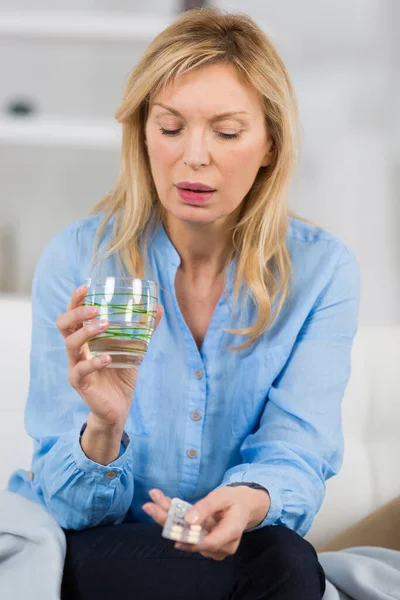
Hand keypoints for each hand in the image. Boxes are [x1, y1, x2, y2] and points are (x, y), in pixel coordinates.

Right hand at [56, 284, 162, 429]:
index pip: (74, 314)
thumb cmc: (121, 374)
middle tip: (94, 309)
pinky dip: (94, 362)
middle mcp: (77, 349)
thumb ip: (144, 329)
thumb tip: (159, 308)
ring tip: (105, 325)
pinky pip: (80, 370)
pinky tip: (107, 358)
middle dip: (76, 313)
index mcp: (85, 338)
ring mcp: (76, 366)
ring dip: (87, 332)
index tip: (86, 287)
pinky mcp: (80, 383)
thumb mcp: (134, 349)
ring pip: (70, 344)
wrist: (119, 407)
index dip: (76, 300)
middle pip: (64, 325)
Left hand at [142, 486, 269, 560]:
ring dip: (167, 518)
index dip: (186, 535)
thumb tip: (188, 520)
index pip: (207, 542)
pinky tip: (160, 504)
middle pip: (189, 539)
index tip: (166, 523)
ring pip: (184, 535)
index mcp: (230, 534)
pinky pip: (186, 532)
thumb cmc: (235, 500)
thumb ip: (206, 508)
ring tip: (152, 501)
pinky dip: (173, 519)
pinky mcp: (204, 542)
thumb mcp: (222, 497)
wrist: (243, 505)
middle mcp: (220, 546)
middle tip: (149, 506)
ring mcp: (212, 547)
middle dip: (167, 522)